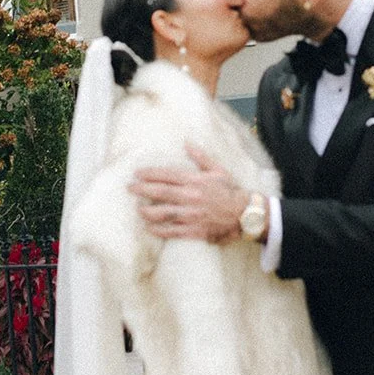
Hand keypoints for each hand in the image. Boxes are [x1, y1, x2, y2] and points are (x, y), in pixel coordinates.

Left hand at [130, 146, 249, 242]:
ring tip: (138, 208)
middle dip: (142, 190)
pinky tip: (149, 228)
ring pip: (162, 212)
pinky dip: (158, 230)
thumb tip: (186, 143)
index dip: (150, 174)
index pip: (167, 175)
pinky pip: (172, 231)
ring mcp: (191, 215)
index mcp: (194, 181)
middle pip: (160, 193)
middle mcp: (190, 197)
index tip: (137, 173)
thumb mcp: (217, 170)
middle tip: (130, 188)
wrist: (244, 214)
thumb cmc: (230, 190)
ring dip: (147, 211)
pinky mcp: (194, 230)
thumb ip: (200, 157)